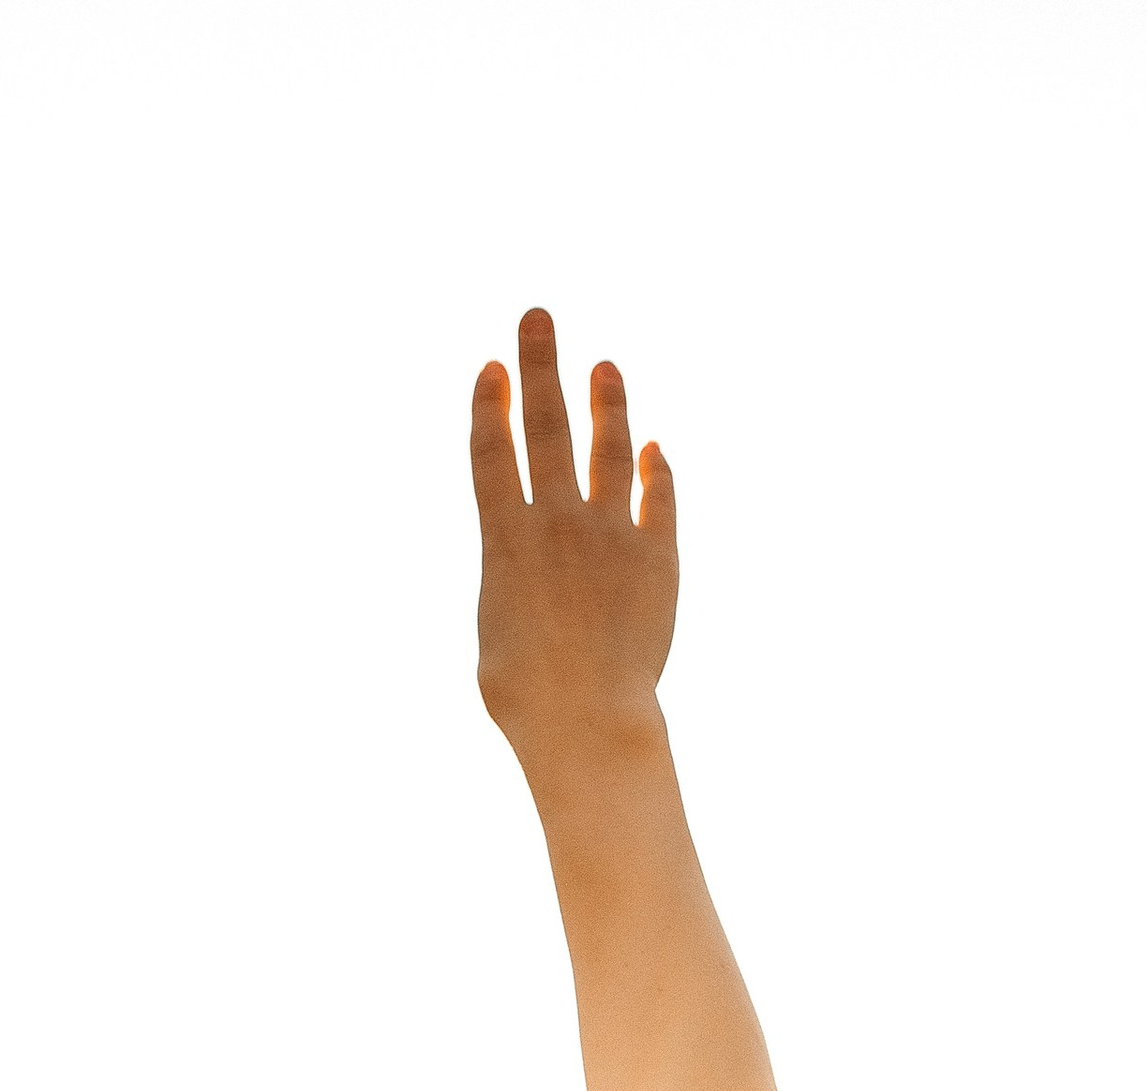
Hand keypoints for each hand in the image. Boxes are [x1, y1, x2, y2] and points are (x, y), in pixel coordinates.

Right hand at [471, 309, 676, 788]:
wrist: (589, 718)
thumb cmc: (527, 699)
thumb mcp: (496, 637)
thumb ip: (512, 586)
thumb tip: (530, 568)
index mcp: (505, 541)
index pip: (492, 455)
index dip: (489, 407)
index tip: (491, 367)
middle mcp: (558, 522)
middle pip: (548, 427)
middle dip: (541, 365)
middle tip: (538, 316)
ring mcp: (611, 534)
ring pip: (610, 450)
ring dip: (607, 403)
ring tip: (605, 367)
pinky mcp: (657, 557)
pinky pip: (657, 499)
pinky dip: (655, 471)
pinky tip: (653, 448)